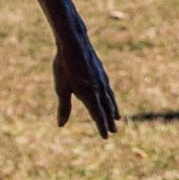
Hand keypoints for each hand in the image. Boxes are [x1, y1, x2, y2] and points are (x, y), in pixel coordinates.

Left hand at [52, 13, 119, 135]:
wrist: (74, 43)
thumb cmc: (64, 66)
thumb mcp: (62, 88)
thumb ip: (64, 107)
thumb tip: (61, 125)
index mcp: (90, 95)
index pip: (98, 116)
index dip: (101, 127)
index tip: (105, 136)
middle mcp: (99, 89)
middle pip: (107, 108)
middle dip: (110, 120)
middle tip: (114, 131)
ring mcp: (102, 80)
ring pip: (110, 98)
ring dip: (113, 108)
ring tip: (117, 116)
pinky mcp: (101, 72)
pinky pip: (108, 88)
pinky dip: (111, 96)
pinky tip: (110, 96)